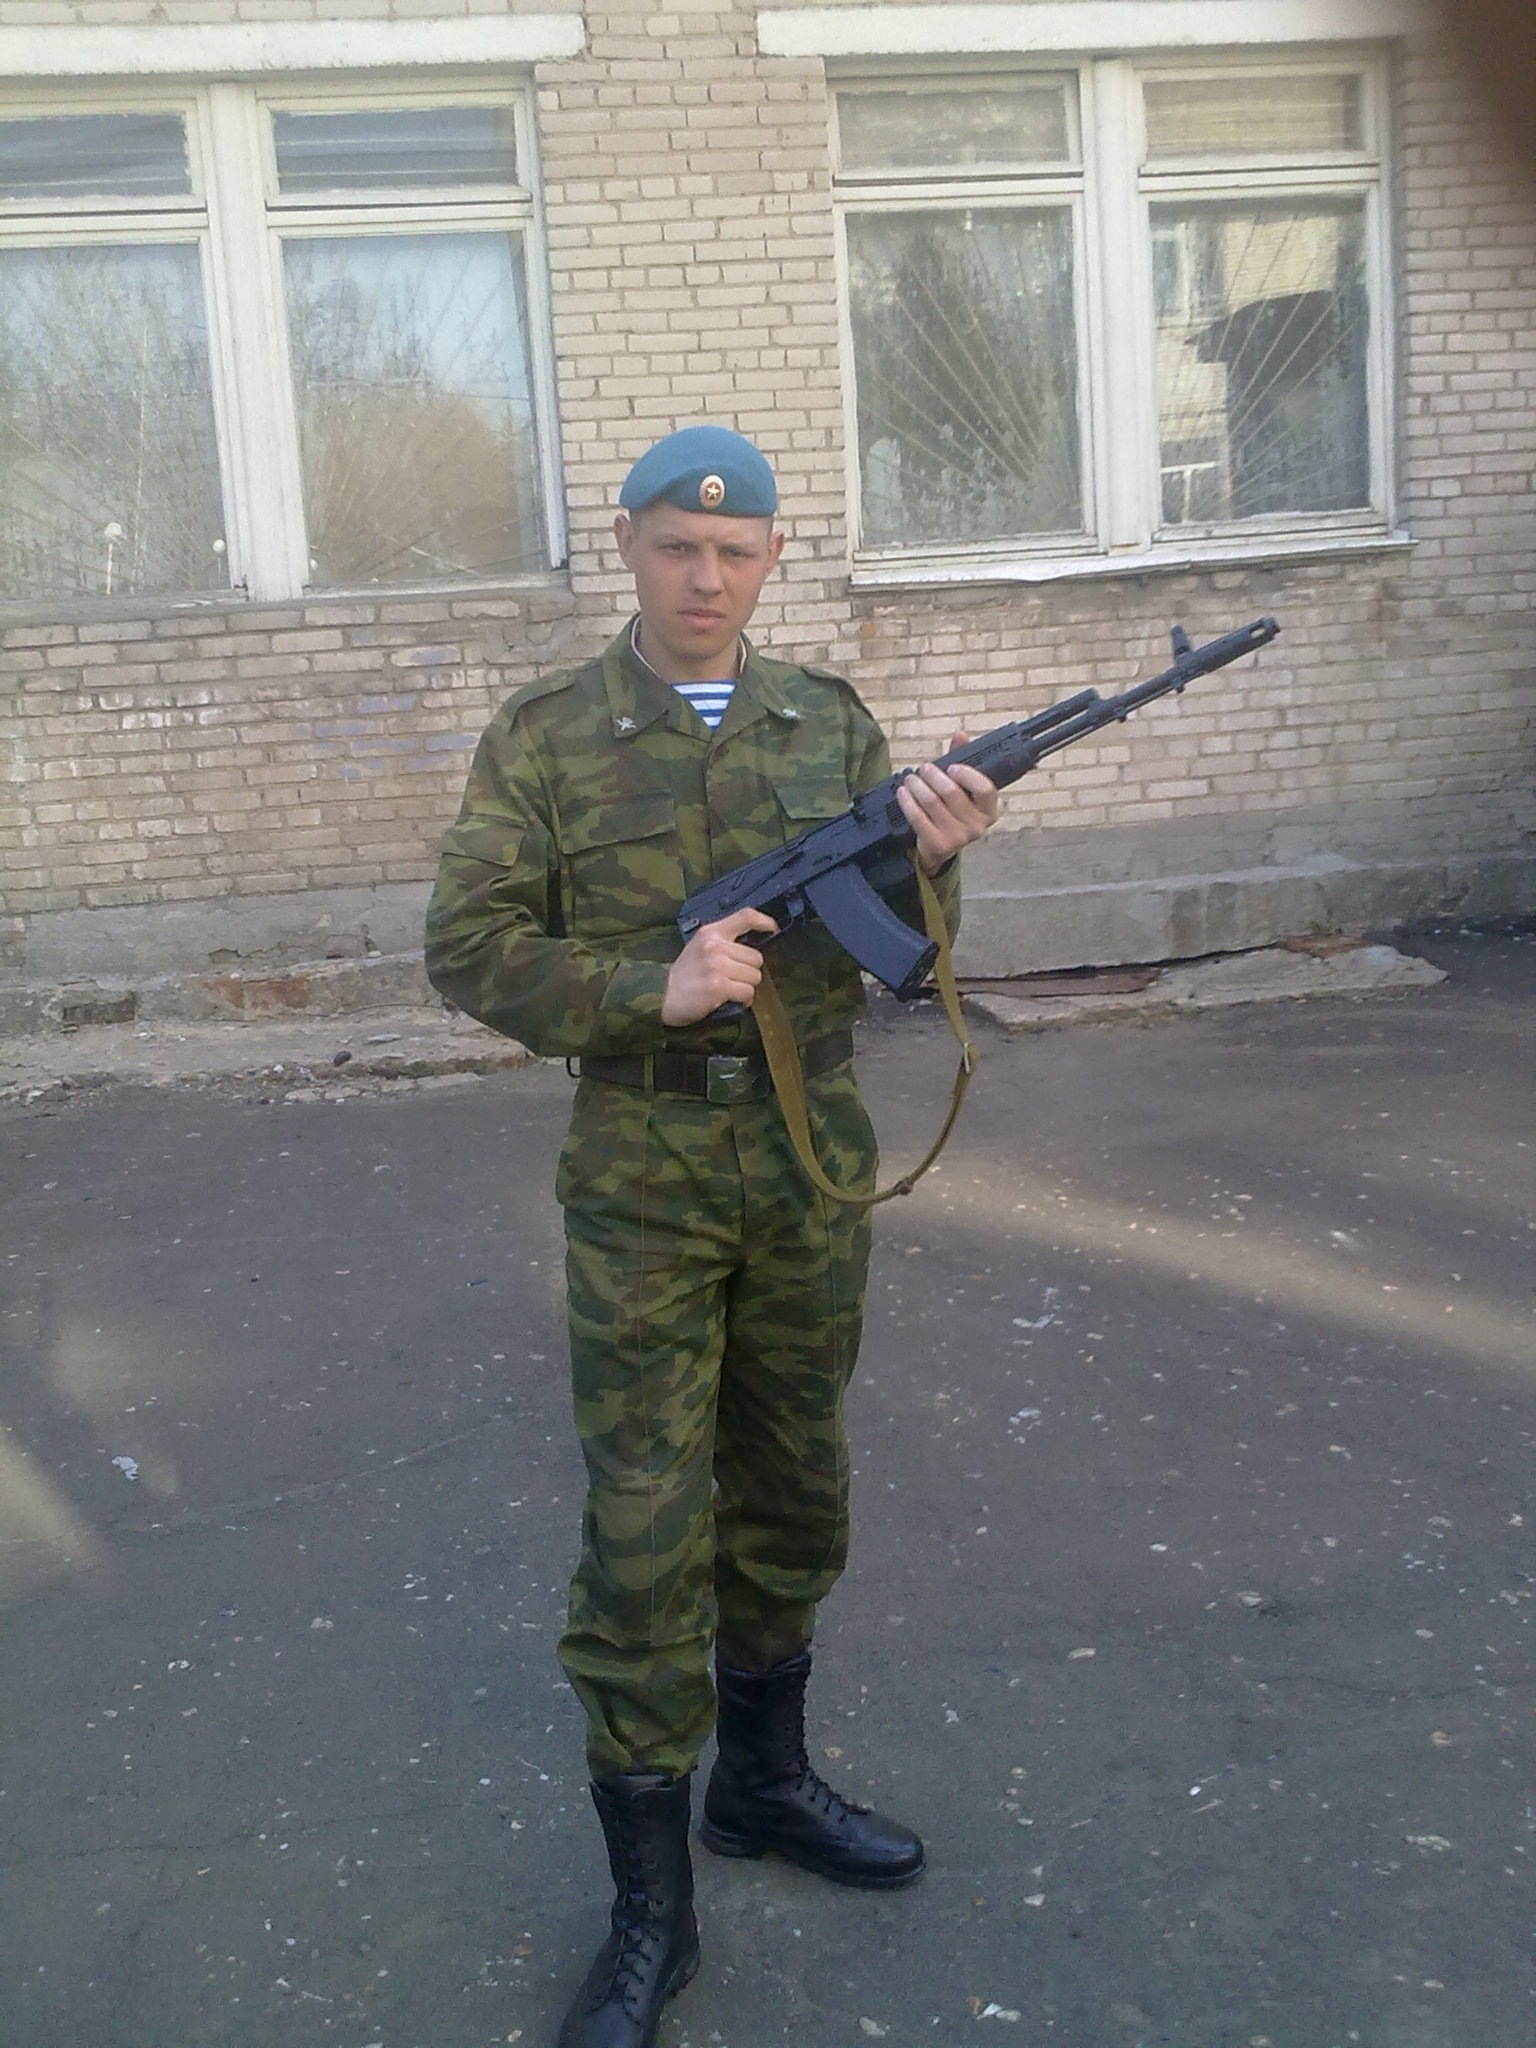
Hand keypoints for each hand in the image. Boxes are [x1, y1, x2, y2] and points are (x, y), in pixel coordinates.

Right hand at [661, 906, 778, 1024]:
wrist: (663, 996)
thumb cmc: (684, 975)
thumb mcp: (699, 947)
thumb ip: (722, 941)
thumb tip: (751, 946)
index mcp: (711, 932)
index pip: (745, 916)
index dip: (764, 921)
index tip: (772, 928)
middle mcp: (715, 946)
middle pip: (756, 957)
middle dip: (749, 971)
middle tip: (733, 979)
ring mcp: (717, 966)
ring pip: (754, 976)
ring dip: (746, 987)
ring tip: (730, 989)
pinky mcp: (719, 986)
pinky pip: (747, 992)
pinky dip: (743, 1000)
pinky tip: (730, 1000)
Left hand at [895, 733, 1000, 874]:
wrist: (940, 846)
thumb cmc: (953, 811)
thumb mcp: (962, 788)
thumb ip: (962, 760)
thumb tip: (960, 735)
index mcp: (990, 810)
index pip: (985, 788)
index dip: (967, 775)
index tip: (951, 767)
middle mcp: (978, 826)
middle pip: (951, 792)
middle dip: (933, 776)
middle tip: (923, 769)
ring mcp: (958, 838)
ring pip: (932, 803)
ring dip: (917, 786)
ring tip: (910, 779)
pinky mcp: (938, 845)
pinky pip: (918, 817)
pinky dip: (908, 802)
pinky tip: (902, 793)